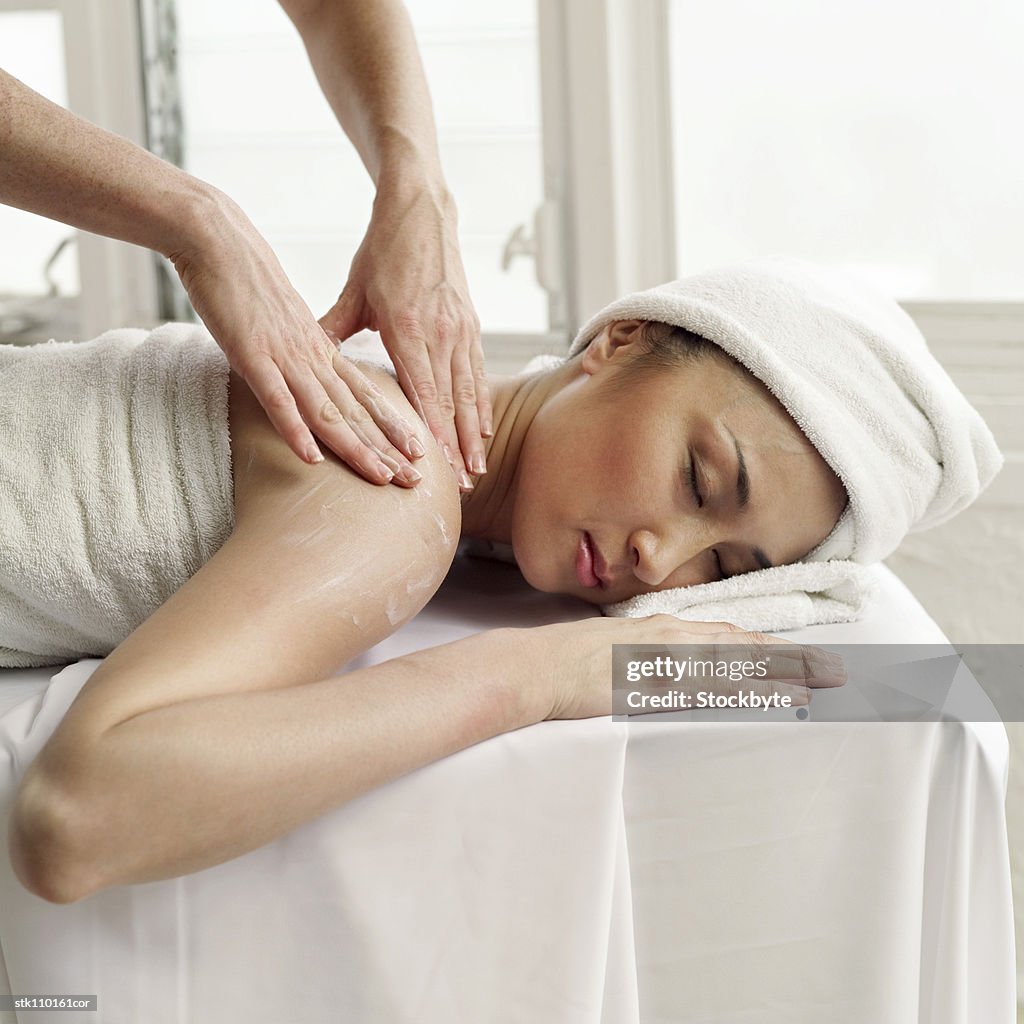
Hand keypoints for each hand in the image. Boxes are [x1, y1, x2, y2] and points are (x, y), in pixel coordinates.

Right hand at [170, 192, 423, 485]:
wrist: (217, 238)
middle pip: (356, 412)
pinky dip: (294, 429)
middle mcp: (311, 357)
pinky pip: (277, 399)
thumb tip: (312, 373)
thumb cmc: (247, 280)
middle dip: (387, 449)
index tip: (417, 453)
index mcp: (321, 349)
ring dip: (356, 447)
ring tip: (382, 478)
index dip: (392, 426)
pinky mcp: (252, 355)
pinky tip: (311, 458)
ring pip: (328, 411)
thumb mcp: (285, 321)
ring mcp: (284, 357)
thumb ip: (301, 350)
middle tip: (415, 482)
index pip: (365, 395)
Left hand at [318, 181, 491, 491]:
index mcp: (409, 328)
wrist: (423, 211)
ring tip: (477, 468)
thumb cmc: (384, 250)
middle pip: (452, 401)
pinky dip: (482, 404)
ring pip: (470, 392)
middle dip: (458, 446)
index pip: (423, 392)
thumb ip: (333, 328)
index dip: (431, 431)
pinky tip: (483, 430)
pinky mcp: (471, 324)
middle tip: (463, 482)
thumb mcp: (355, 290)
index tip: (435, 464)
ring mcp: (461, 329)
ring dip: (474, 434)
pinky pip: (479, 374)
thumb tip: (305, 356)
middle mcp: (441, 333)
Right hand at [514, 617, 845, 720]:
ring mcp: (664, 658)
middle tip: (836, 667)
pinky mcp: (657, 681)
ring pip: (738, 662)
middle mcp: (668, 637)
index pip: (721, 638)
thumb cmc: (555, 667)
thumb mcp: (602, 658)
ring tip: (827, 679)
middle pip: (741, 644)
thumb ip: (633, 663)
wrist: (528, 669)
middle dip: (789, 656)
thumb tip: (652, 676)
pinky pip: (717, 688)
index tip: (796, 657)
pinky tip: (781, 698)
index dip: (762, 647)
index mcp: (656, 632)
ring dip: (785, 670)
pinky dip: (753, 691)